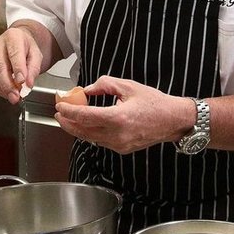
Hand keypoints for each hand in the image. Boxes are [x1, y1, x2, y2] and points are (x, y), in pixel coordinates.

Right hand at [0, 26, 43, 103]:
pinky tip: (7, 93)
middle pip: (0, 67)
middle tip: (16, 96)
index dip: (18, 69)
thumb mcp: (36, 54)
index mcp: (13, 37)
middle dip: (8, 85)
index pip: (14, 54)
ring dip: (3, 89)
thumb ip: (33, 69)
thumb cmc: (26, 47)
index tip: (22, 82)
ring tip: (13, 97)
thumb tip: (28, 84)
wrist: (16, 41)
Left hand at [54, 76, 193, 153]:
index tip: (60, 105)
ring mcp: (119, 144)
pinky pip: (100, 141)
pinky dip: (90, 133)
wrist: (173, 120)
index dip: (69, 111)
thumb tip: (87, 90)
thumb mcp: (128, 86)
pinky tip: (87, 125)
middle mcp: (117, 135)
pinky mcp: (122, 149)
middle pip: (83, 131)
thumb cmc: (155, 103)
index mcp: (118, 118)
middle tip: (60, 113)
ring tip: (70, 118)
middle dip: (67, 122)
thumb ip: (104, 85)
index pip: (85, 116)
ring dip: (77, 129)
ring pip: (90, 138)